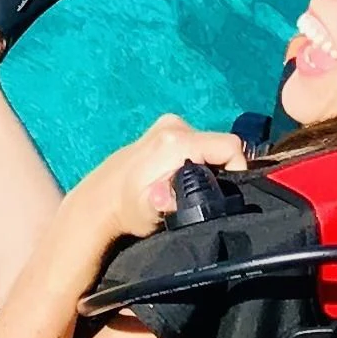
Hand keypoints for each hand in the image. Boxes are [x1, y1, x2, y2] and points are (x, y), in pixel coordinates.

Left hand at [73, 116, 246, 241]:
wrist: (100, 200)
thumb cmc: (127, 209)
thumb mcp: (148, 213)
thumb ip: (164, 203)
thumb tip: (169, 195)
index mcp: (175, 141)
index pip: (229, 146)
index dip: (235, 171)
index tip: (222, 195)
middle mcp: (174, 125)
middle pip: (219, 145)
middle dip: (219, 171)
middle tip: (202, 196)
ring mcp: (169, 124)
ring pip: (209, 145)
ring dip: (207, 167)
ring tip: (187, 189)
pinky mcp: (167, 128)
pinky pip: (197, 144)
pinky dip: (196, 161)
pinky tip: (179, 178)